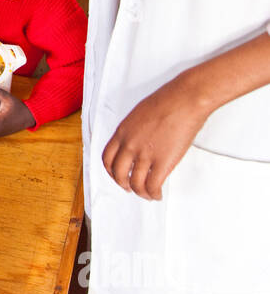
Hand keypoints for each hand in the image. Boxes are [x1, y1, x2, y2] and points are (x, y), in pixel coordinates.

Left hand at [102, 73, 210, 199]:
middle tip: (130, 187)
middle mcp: (130, 145)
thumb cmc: (168, 100)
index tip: (117, 175)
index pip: (107, 157)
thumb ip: (134, 130)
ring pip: (135, 184)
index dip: (111, 171)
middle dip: (123, 184)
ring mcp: (145, 154)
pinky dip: (153, 194)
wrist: (186, 99)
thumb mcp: (140, 113)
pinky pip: (152, 186)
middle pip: (118, 174)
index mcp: (123, 131)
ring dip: (141, 192)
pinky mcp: (162, 162)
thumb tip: (139, 140)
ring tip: (147, 194)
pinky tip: (158, 194)